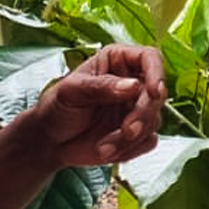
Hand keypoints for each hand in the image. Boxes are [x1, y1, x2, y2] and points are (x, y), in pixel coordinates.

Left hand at [27, 44, 165, 167]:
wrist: (50, 141)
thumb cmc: (57, 107)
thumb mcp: (71, 91)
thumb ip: (101, 86)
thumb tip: (132, 86)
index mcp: (118, 62)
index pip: (150, 58)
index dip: (157, 73)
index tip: (153, 92)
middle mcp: (133, 83)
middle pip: (157, 94)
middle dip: (143, 115)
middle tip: (126, 130)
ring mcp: (136, 109)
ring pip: (154, 120)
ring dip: (130, 137)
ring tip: (103, 145)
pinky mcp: (138, 134)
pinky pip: (148, 141)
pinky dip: (129, 149)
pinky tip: (106, 149)